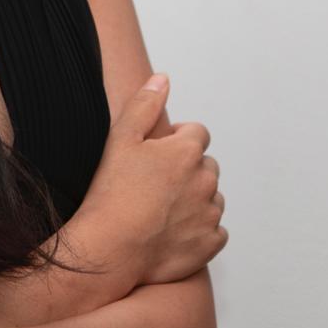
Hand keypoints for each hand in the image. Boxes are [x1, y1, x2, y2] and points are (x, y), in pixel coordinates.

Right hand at [79, 74, 227, 285]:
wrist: (111, 248)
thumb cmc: (111, 192)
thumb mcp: (120, 138)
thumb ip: (144, 104)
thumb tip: (163, 79)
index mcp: (186, 151)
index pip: (197, 133)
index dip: (177, 140)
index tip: (158, 154)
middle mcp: (205, 180)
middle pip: (206, 165)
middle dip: (188, 169)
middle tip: (157, 183)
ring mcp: (210, 214)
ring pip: (212, 198)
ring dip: (196, 199)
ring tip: (163, 209)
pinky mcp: (210, 243)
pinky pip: (216, 231)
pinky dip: (201, 230)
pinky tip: (175, 232)